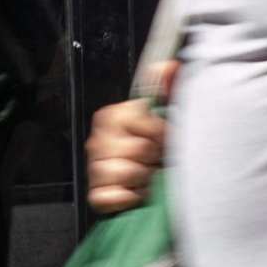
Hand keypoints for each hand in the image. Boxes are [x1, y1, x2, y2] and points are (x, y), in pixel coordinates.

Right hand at [83, 60, 176, 213]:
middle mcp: (99, 140)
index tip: (163, 138)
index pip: (138, 120)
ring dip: (141, 180)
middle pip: (132, 149)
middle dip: (150, 158)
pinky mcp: (96, 195)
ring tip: (147, 178)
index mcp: (113, 116)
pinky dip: (126, 199)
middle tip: (155, 161)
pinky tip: (136, 194)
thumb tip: (169, 67)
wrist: (162, 187)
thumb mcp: (171, 116)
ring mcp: (95, 168)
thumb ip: (169, 88)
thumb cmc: (162, 151)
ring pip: (120, 172)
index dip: (157, 132)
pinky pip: (107, 196)